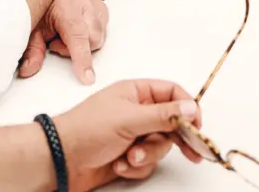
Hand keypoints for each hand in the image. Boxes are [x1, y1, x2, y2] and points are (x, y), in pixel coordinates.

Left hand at [20, 0, 107, 83]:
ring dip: (84, 42)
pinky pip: (103, 30)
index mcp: (67, 8)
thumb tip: (27, 70)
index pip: (78, 37)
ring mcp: (96, 4)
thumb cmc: (44, 7)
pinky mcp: (103, 7)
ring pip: (100, 36)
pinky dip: (91, 35)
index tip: (87, 78)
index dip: (82, 58)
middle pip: (92, 40)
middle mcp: (85, 4)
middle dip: (77, 50)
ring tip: (66, 34)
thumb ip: (32, 50)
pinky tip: (78, 29)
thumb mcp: (33, 28)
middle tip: (56, 43)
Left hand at [54, 79, 202, 190]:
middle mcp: (137, 111)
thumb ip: (164, 114)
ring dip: (147, 154)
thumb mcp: (130, 118)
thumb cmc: (89, 129)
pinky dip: (136, 166)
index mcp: (136, 92)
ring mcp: (133, 134)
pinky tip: (120, 164)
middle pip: (171, 122)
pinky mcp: (128, 155)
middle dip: (175, 139)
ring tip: (130, 157)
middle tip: (193, 153)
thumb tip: (192, 107)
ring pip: (160, 145)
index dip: (187, 107)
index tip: (198, 126)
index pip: (171, 93)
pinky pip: (146, 162)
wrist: (61, 160)